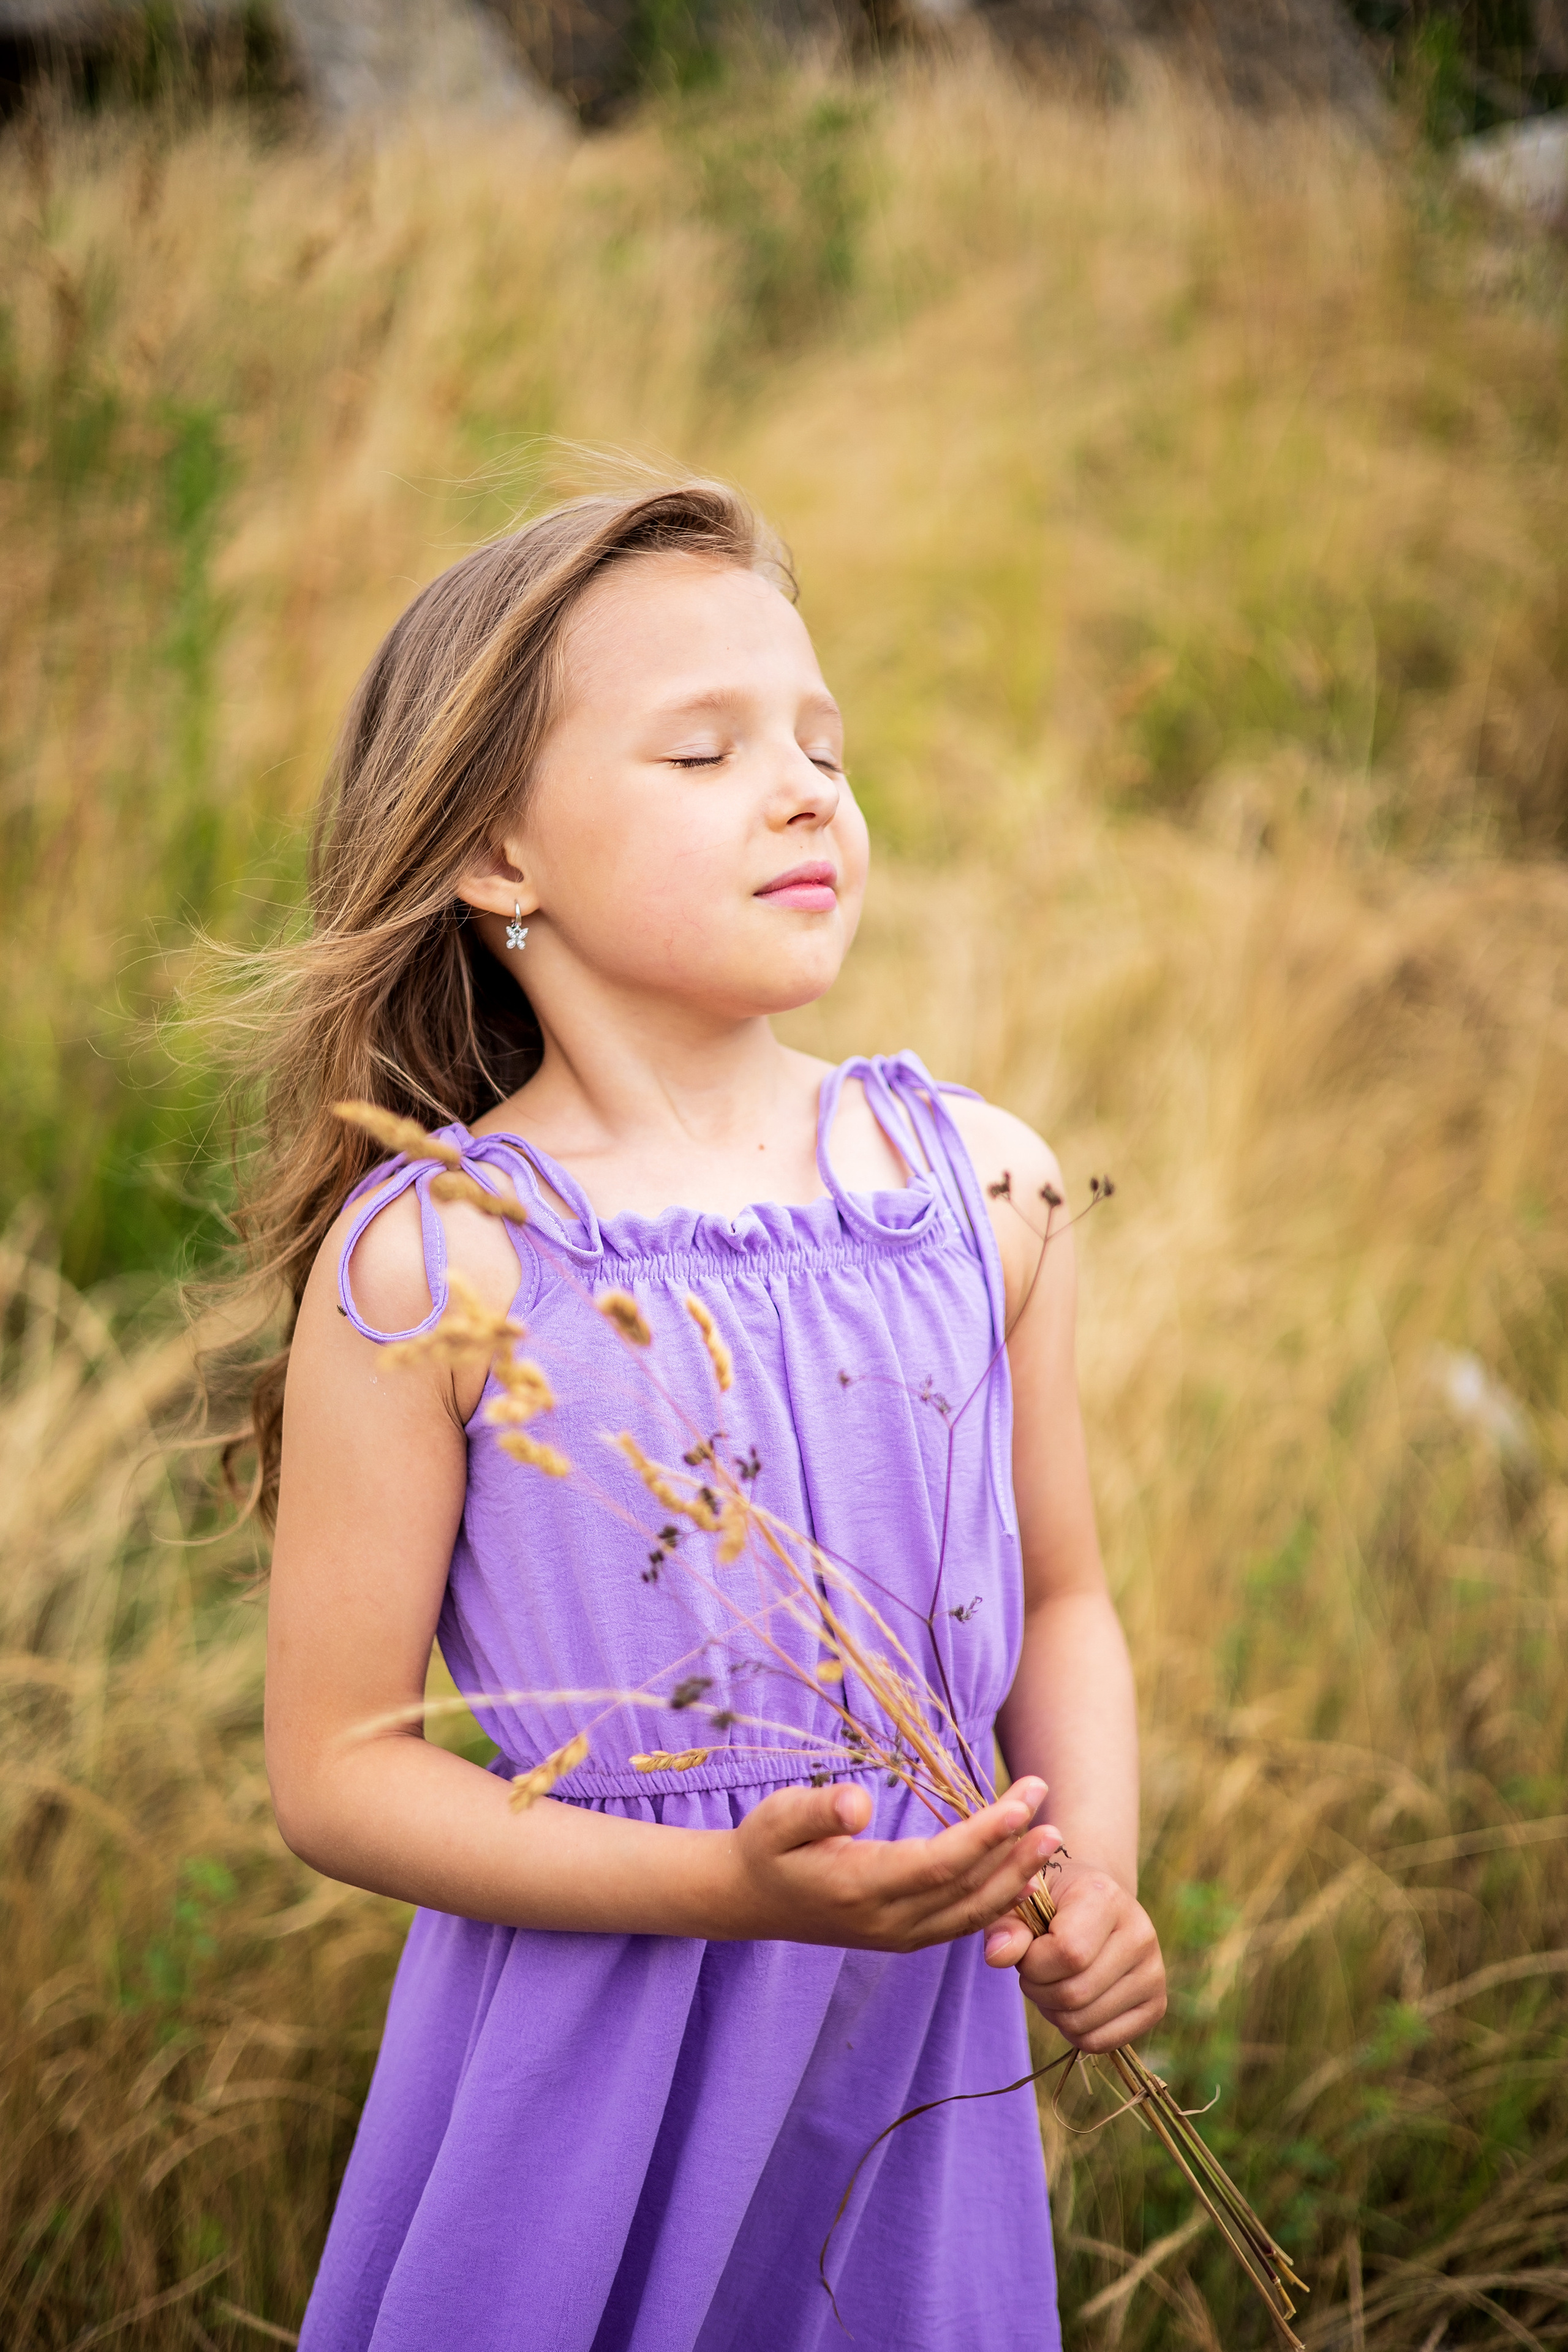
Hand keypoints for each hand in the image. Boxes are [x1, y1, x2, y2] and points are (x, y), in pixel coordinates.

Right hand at [723, 1778, 1063, 1952]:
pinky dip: (997, 1900)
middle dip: (1014, 1853)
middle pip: (966, 1891)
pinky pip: (961, 1922)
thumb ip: (817, 1810)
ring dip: (1015, 1877)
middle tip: (1051, 1813)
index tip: (1021, 1803)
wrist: (748, 1899)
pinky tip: (1021, 1875)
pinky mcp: (903, 1936)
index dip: (985, 1836)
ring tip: (1049, 1838)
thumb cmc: (766, 1846)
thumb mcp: (777, 1818)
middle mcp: (886, 1921)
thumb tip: (858, 1803)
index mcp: (859, 1887)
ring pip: (971, 1912)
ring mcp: (897, 1935)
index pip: (939, 1864)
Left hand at [982, 1859, 1165, 2052]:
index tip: (1028, 1949)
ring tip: (1054, 1982)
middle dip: (1038, 1990)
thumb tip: (996, 1956)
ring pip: (1085, 2023)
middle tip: (1036, 1971)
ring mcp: (1153, 1972)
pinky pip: (1102, 2043)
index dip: (1034, 1963)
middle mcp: (1140, 1933)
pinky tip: (1072, 2002)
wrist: (1092, 1906)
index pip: (1068, 1953)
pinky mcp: (1156, 2006)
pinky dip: (1074, 2032)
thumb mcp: (1021, 1903)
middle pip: (1074, 1994)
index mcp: (1106, 1897)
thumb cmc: (1050, 1903)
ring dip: (1053, 2011)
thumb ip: (1005, 1926)